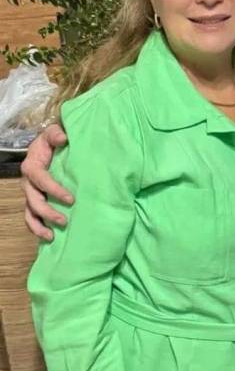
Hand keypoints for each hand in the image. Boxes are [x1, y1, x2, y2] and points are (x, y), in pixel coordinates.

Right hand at [21, 124, 71, 240]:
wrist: (48, 146)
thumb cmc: (52, 141)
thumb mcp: (53, 133)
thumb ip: (56, 134)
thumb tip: (63, 138)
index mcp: (32, 166)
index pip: (41, 180)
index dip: (54, 190)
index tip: (71, 199)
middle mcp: (28, 182)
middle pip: (33, 200)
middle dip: (47, 212)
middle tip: (64, 221)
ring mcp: (30, 193)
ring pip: (29, 212)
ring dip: (39, 225)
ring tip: (52, 236)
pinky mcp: (34, 200)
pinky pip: (32, 217)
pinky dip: (38, 227)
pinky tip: (49, 237)